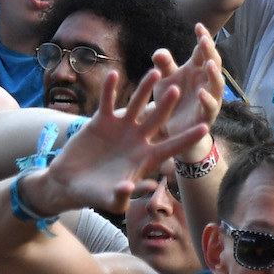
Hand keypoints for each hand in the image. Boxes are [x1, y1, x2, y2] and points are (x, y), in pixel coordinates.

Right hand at [32, 67, 211, 211]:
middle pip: (156, 119)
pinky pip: (107, 102)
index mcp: (145, 158)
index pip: (171, 147)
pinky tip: (114, 74)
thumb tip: (137, 188)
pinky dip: (110, 89)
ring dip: (145, 89)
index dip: (187, 138)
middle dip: (167, 105)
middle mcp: (137, 139)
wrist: (69, 183)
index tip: (205, 128)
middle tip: (177, 89)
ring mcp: (121, 128)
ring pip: (136, 104)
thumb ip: (123, 196)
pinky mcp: (101, 121)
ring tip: (156, 72)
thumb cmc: (93, 195)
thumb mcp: (110, 201)